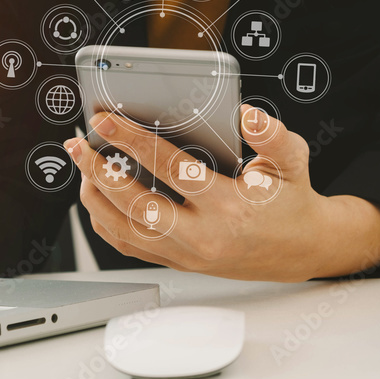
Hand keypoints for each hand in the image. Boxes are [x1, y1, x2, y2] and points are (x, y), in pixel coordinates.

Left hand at [64, 106, 379, 281]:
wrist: (301, 251)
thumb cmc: (291, 202)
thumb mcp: (293, 162)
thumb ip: (272, 136)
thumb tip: (247, 115)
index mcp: (229, 206)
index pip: (171, 169)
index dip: (134, 142)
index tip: (107, 121)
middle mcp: (203, 235)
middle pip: (138, 204)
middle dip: (101, 171)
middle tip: (79, 145)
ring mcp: (187, 254)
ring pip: (127, 230)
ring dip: (97, 198)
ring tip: (82, 168)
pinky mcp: (178, 263)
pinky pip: (131, 247)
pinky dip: (106, 224)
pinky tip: (96, 199)